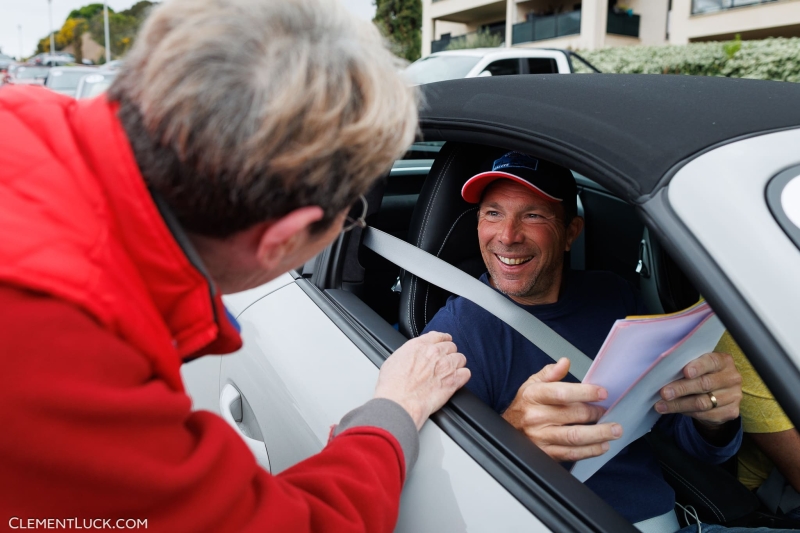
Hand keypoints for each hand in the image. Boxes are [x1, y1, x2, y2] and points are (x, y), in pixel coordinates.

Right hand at [374, 331, 469, 430]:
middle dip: (448, 353)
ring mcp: (445, 366)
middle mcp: (434, 353)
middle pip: (451, 346)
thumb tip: (411, 355)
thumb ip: (408, 353)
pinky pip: (466, 373)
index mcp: (419, 345)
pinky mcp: (453, 381)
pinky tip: (456, 380)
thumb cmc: (392, 385)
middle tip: (444, 362)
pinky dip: (462, 376)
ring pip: (460, 358)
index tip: (443, 343)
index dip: (442, 340)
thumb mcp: (394, 359)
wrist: (399, 402)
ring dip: (456, 364)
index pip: (438, 336)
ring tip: (450, 371)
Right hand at [502, 358, 622, 461]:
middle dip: (596, 413)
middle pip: (572, 415)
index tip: (602, 393)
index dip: (585, 393)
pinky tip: (602, 445)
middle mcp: (536, 417)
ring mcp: (541, 437)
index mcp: (534, 396)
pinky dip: (590, 451)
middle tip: (609, 411)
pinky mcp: (546, 453)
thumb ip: (550, 373)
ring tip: (614, 431)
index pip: (561, 393)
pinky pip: (571, 453)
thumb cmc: (524, 405)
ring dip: (599, 434)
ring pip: (574, 437)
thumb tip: (565, 362)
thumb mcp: (532, 384)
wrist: (508, 428)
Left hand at [655, 352, 741, 429]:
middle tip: (664, 393)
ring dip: (679, 404)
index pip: (712, 362)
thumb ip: (686, 367)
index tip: (685, 372)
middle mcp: (732, 378)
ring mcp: (734, 396)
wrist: (718, 394)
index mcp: (724, 361)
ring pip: (703, 403)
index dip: (698, 367)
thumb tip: (663, 373)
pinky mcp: (731, 412)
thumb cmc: (701, 375)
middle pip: (705, 384)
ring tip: (662, 405)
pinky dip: (687, 412)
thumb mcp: (696, 366)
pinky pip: (706, 414)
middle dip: (681, 389)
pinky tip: (674, 410)